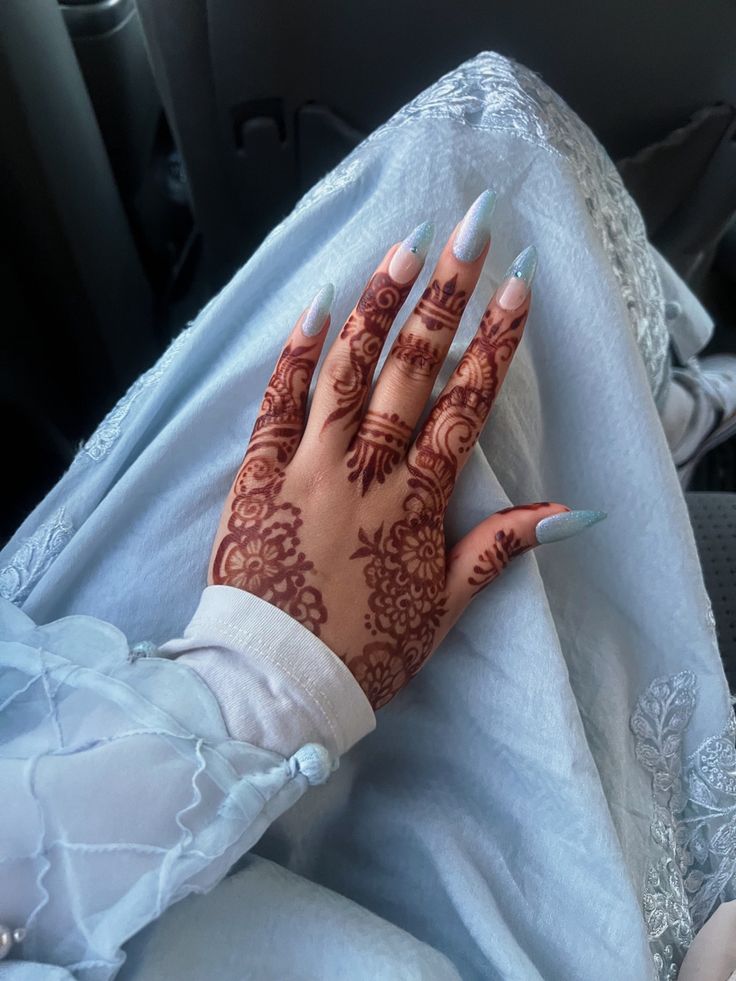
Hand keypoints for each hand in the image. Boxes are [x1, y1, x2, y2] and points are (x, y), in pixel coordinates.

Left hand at [209, 191, 603, 708]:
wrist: (275, 681)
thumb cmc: (363, 652)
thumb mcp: (442, 607)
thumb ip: (499, 549)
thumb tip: (572, 514)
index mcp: (416, 502)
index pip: (464, 407)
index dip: (493, 344)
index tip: (514, 288)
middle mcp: (366, 471)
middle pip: (412, 371)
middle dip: (444, 298)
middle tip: (467, 233)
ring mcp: (306, 466)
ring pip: (346, 371)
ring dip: (377, 307)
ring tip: (404, 249)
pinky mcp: (257, 474)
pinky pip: (277, 404)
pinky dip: (295, 355)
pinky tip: (315, 307)